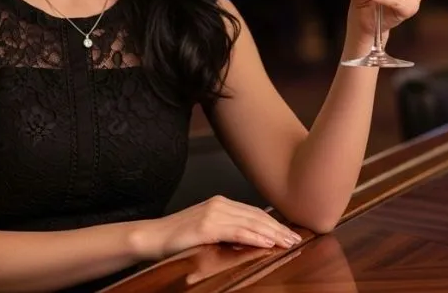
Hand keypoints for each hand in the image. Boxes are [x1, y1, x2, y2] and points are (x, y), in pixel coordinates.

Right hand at [133, 196, 301, 260]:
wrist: (151, 237)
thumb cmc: (176, 237)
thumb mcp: (205, 229)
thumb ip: (225, 229)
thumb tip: (249, 238)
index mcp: (220, 203)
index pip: (254, 213)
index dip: (274, 223)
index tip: (289, 233)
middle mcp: (219, 204)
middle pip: (257, 216)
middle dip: (278, 228)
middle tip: (296, 239)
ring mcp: (213, 214)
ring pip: (251, 223)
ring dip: (272, 234)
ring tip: (288, 243)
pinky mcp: (207, 227)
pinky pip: (237, 232)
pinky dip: (255, 237)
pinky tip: (267, 243)